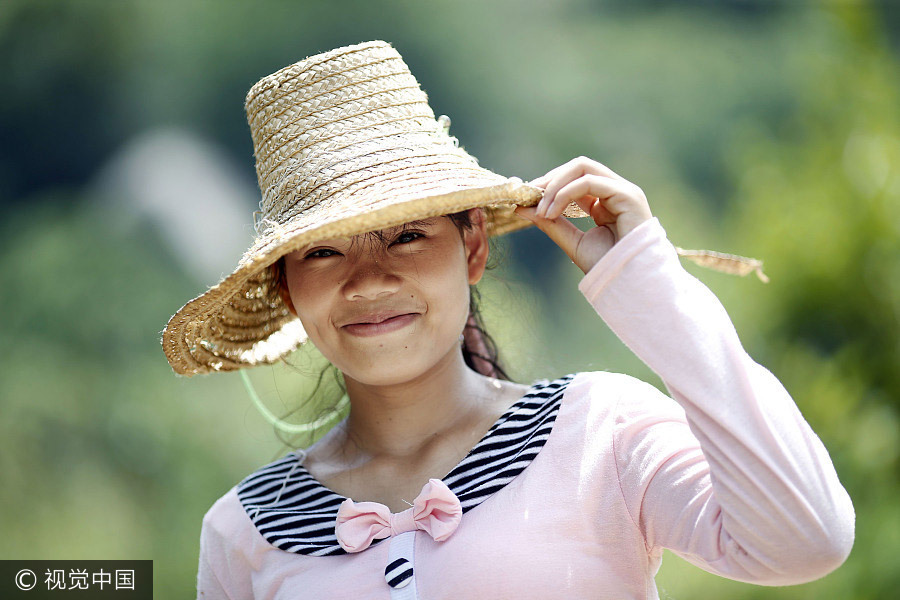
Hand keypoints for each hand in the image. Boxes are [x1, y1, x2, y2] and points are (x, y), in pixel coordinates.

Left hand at [514, 156, 652, 273]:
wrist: (630, 283)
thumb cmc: (607, 266)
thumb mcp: (572, 242)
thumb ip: (551, 223)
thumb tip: (522, 208)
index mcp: (604, 200)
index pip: (574, 178)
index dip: (550, 184)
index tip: (527, 198)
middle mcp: (615, 191)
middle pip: (578, 166)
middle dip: (551, 179)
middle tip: (530, 197)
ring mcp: (623, 191)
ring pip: (583, 168)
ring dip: (555, 185)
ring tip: (541, 209)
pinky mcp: (627, 195)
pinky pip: (589, 182)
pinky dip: (565, 193)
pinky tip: (552, 212)